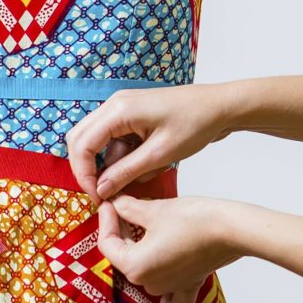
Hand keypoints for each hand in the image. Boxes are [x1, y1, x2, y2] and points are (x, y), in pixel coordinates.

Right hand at [66, 81, 240, 202]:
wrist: (221, 107)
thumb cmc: (197, 123)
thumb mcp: (160, 154)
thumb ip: (126, 172)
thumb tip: (101, 190)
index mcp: (118, 110)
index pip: (82, 145)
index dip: (85, 175)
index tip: (98, 197)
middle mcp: (114, 105)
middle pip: (81, 141)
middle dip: (89, 170)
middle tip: (104, 193)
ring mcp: (122, 109)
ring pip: (98, 143)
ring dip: (112, 165)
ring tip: (141, 176)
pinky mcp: (131, 117)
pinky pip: (115, 141)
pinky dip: (125, 159)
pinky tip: (149, 165)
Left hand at [98, 193, 244, 302]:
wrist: (232, 230)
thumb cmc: (195, 220)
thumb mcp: (154, 210)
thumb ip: (128, 209)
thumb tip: (116, 204)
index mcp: (134, 267)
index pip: (107, 244)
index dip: (106, 219)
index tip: (110, 202)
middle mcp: (149, 284)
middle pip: (124, 257)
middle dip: (121, 232)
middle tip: (123, 207)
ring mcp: (169, 287)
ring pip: (143, 271)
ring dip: (139, 249)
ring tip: (143, 224)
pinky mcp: (187, 284)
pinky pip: (169, 297)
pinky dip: (162, 288)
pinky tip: (161, 271)